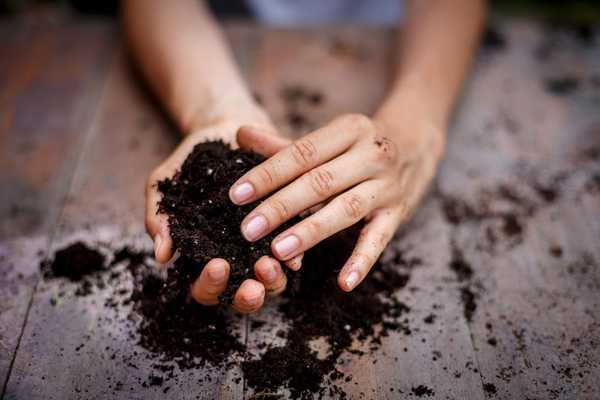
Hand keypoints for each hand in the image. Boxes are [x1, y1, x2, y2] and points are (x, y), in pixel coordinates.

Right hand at [145, 119, 296, 312]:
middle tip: (252, 286)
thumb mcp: (164, 186)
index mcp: (203, 257)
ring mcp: (262, 247)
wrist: (223, 130)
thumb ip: (158, 219)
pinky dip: (295, 256)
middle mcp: (235, 259)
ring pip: (271, 281)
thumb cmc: (188, 163)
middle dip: (247, 297)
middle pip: (241, 295)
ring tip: (271, 266)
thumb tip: (161, 255)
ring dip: (273, 282)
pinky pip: (294, 250)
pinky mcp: (286, 229)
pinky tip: (295, 254)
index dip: (210, 286)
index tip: (217, 266)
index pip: (204, 290)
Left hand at [229, 113, 444, 290]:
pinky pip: (379, 240)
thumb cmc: (357, 145)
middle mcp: (372, 154)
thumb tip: (239, 133)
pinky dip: (362, 262)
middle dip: (281, 207)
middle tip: (248, 230)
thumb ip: (283, 144)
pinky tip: (343, 283)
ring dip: (310, 231)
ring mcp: (388, 185)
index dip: (268, 174)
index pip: (302, 153)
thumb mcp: (328, 138)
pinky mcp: (398, 213)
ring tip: (278, 251)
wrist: (415, 144)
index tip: (236, 195)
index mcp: (349, 129)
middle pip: (320, 182)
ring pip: (345, 209)